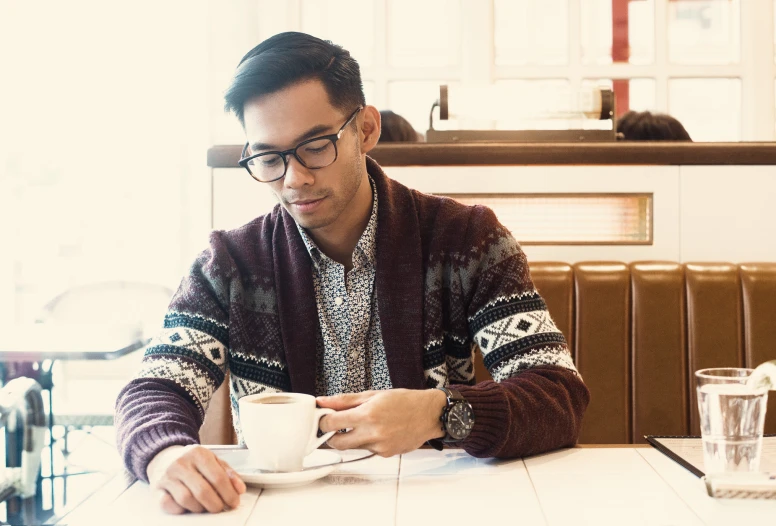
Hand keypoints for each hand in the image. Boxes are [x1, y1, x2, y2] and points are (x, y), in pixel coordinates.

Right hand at [147, 445, 246, 513]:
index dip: (229, 493)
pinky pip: (168, 505)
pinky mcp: (156, 489)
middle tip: (220, 508)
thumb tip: (240, 489)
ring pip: (186, 499)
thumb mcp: (212, 460)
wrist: (163, 456)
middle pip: (203, 491)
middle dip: (215, 504)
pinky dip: (180, 509)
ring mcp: (167, 476)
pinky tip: (187, 507)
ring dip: (199, 508)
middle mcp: (181, 463)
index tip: (234, 503)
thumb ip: (228, 473)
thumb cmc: (192, 461)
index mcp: (198, 454)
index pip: (218, 477)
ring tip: (205, 506)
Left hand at [317, 389, 446, 456]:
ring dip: (351, 438)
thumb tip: (322, 401)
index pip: (331, 423)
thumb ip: (345, 400)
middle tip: (336, 427)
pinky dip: (367, 442)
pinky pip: (367, 450)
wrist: (429, 414)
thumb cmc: (404, 401)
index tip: (324, 417)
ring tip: (365, 425)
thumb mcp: (373, 394)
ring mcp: (379, 446)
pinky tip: (379, 431)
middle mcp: (372, 433)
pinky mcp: (385, 454)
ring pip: (353, 447)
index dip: (323, 421)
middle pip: (336, 444)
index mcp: (366, 414)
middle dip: (331, 436)